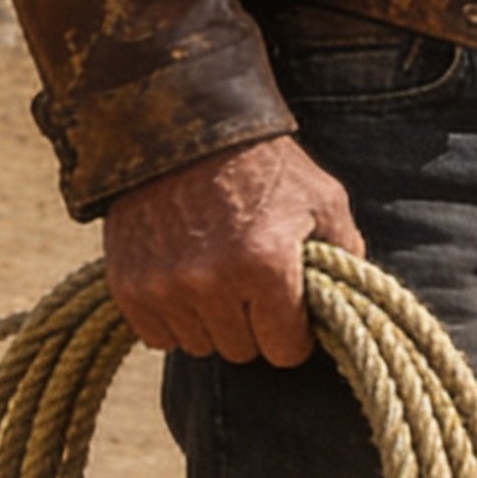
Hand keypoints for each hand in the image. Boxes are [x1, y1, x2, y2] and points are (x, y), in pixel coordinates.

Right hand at [100, 129, 361, 366]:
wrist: (188, 125)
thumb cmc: (264, 165)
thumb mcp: (322, 198)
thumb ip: (345, 252)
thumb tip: (347, 303)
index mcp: (266, 264)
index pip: (285, 350)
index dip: (294, 331)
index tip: (290, 306)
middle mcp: (212, 282)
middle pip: (242, 351)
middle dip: (254, 324)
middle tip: (252, 281)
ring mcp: (165, 286)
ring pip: (200, 346)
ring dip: (212, 321)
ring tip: (217, 272)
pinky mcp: (128, 286)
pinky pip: (159, 337)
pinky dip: (174, 316)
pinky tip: (185, 277)